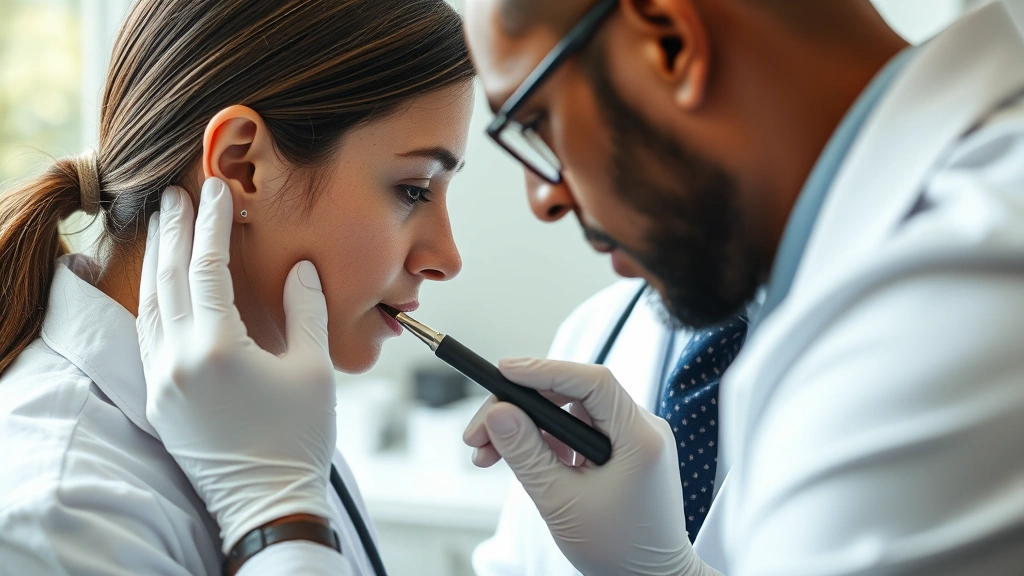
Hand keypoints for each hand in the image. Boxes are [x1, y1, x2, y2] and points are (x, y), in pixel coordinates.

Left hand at [137, 179, 335, 552]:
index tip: (216, 190)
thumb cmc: (297, 439)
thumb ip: (304, 310)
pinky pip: (148, 337)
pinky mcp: (159, 401)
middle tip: (175, 196)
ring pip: (150, 307)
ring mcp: (162, 382)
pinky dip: (152, 302)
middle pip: (169, 280)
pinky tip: (160, 287)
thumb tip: (299, 269)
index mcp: (216, 348)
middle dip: (173, 233)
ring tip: (163, 229)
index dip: (213, 224)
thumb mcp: (314, 369)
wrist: (268, 504)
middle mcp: (178, 360)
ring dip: (157, 263)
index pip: (208, 268)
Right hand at [464, 359, 699, 575]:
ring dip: (529, 426)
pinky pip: (579, 430)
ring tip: (489, 454)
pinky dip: (547, 440)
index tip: (503, 371)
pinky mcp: (625, 451)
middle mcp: (643, 429)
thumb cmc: (618, 550)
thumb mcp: (560, 502)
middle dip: (522, 407)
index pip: (591, 381)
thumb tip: (498, 413)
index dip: (544, 370)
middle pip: (574, 394)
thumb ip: (526, 454)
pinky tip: (521, 460)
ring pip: (571, 412)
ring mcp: (635, 439)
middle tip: (478, 433)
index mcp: (640, 438)